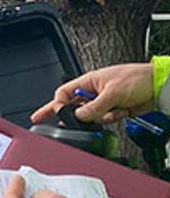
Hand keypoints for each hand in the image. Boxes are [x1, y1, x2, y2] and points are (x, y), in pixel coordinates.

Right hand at [31, 63, 154, 124]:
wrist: (159, 86)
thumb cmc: (139, 78)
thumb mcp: (113, 93)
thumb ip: (94, 107)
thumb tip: (79, 117)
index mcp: (89, 81)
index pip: (65, 93)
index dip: (58, 104)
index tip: (54, 113)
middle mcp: (94, 91)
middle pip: (73, 105)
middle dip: (66, 114)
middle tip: (40, 118)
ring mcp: (103, 101)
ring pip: (90, 116)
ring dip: (99, 117)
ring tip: (111, 110)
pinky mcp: (113, 109)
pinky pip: (104, 120)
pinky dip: (111, 118)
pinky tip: (120, 111)